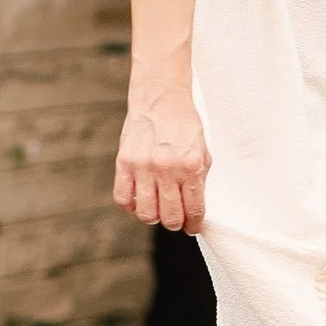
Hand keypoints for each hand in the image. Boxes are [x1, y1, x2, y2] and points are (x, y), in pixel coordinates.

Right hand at [114, 94, 209, 232]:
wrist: (161, 98)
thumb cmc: (184, 126)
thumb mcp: (202, 151)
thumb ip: (199, 180)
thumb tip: (195, 210)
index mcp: (191, 166)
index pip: (193, 210)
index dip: (194, 225)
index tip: (192, 227)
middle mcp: (167, 168)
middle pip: (169, 217)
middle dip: (175, 223)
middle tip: (176, 217)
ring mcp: (143, 166)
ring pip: (146, 213)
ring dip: (153, 216)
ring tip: (157, 207)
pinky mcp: (124, 162)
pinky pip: (123, 199)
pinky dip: (131, 205)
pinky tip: (139, 198)